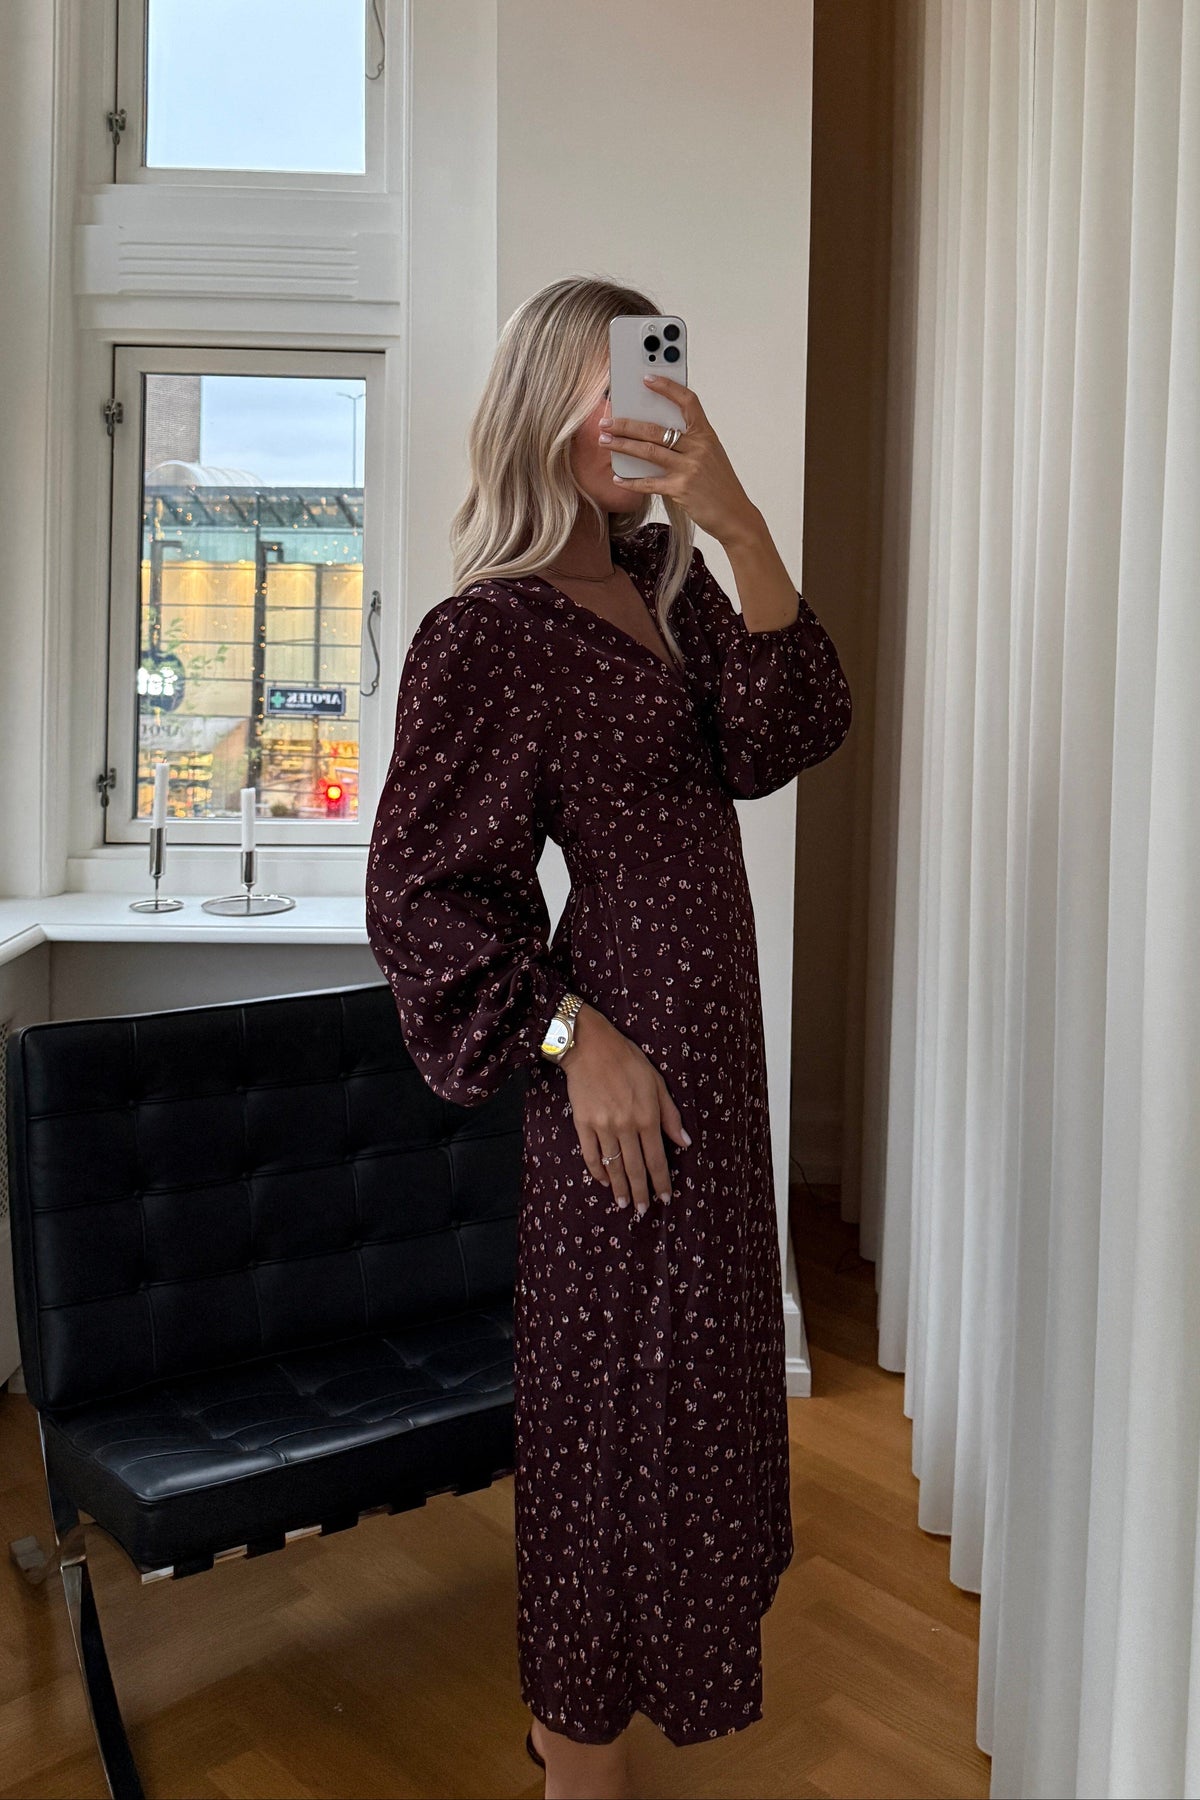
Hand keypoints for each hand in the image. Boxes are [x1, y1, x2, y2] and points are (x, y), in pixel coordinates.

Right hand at [560, 1004, 689, 1215]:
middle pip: (635, 1168)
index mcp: (647, 1117)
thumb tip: (684, 1142)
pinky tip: (604, 1181)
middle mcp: (626, 1126)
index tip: (664, 1198)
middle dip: (641, 1192)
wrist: (590, 1046)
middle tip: (642, 1211)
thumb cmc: (628, 1061)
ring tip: (624, 1203)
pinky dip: (598, 1171)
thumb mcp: (657, 1083)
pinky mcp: (583, 1124)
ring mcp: (603, 1127)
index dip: (661, 1181)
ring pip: (613, 1166)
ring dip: (620, 1188)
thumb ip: (670, 1115)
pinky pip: (591, 1154)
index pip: (657, 1158)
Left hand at [600, 372, 760, 544]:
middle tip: (607, 421)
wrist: (736, 516)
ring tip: (604, 441)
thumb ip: (689, 444)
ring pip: (648, 451)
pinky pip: (649, 482)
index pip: (687, 401)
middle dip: (626, 424)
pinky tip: (617, 478)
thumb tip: (654, 434)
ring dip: (622, 445)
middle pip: (655, 429)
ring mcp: (689, 468)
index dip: (667, 388)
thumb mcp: (710, 457)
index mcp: (706, 435)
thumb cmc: (721, 486)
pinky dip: (631, 481)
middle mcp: (698, 448)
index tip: (648, 379)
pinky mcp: (681, 489)